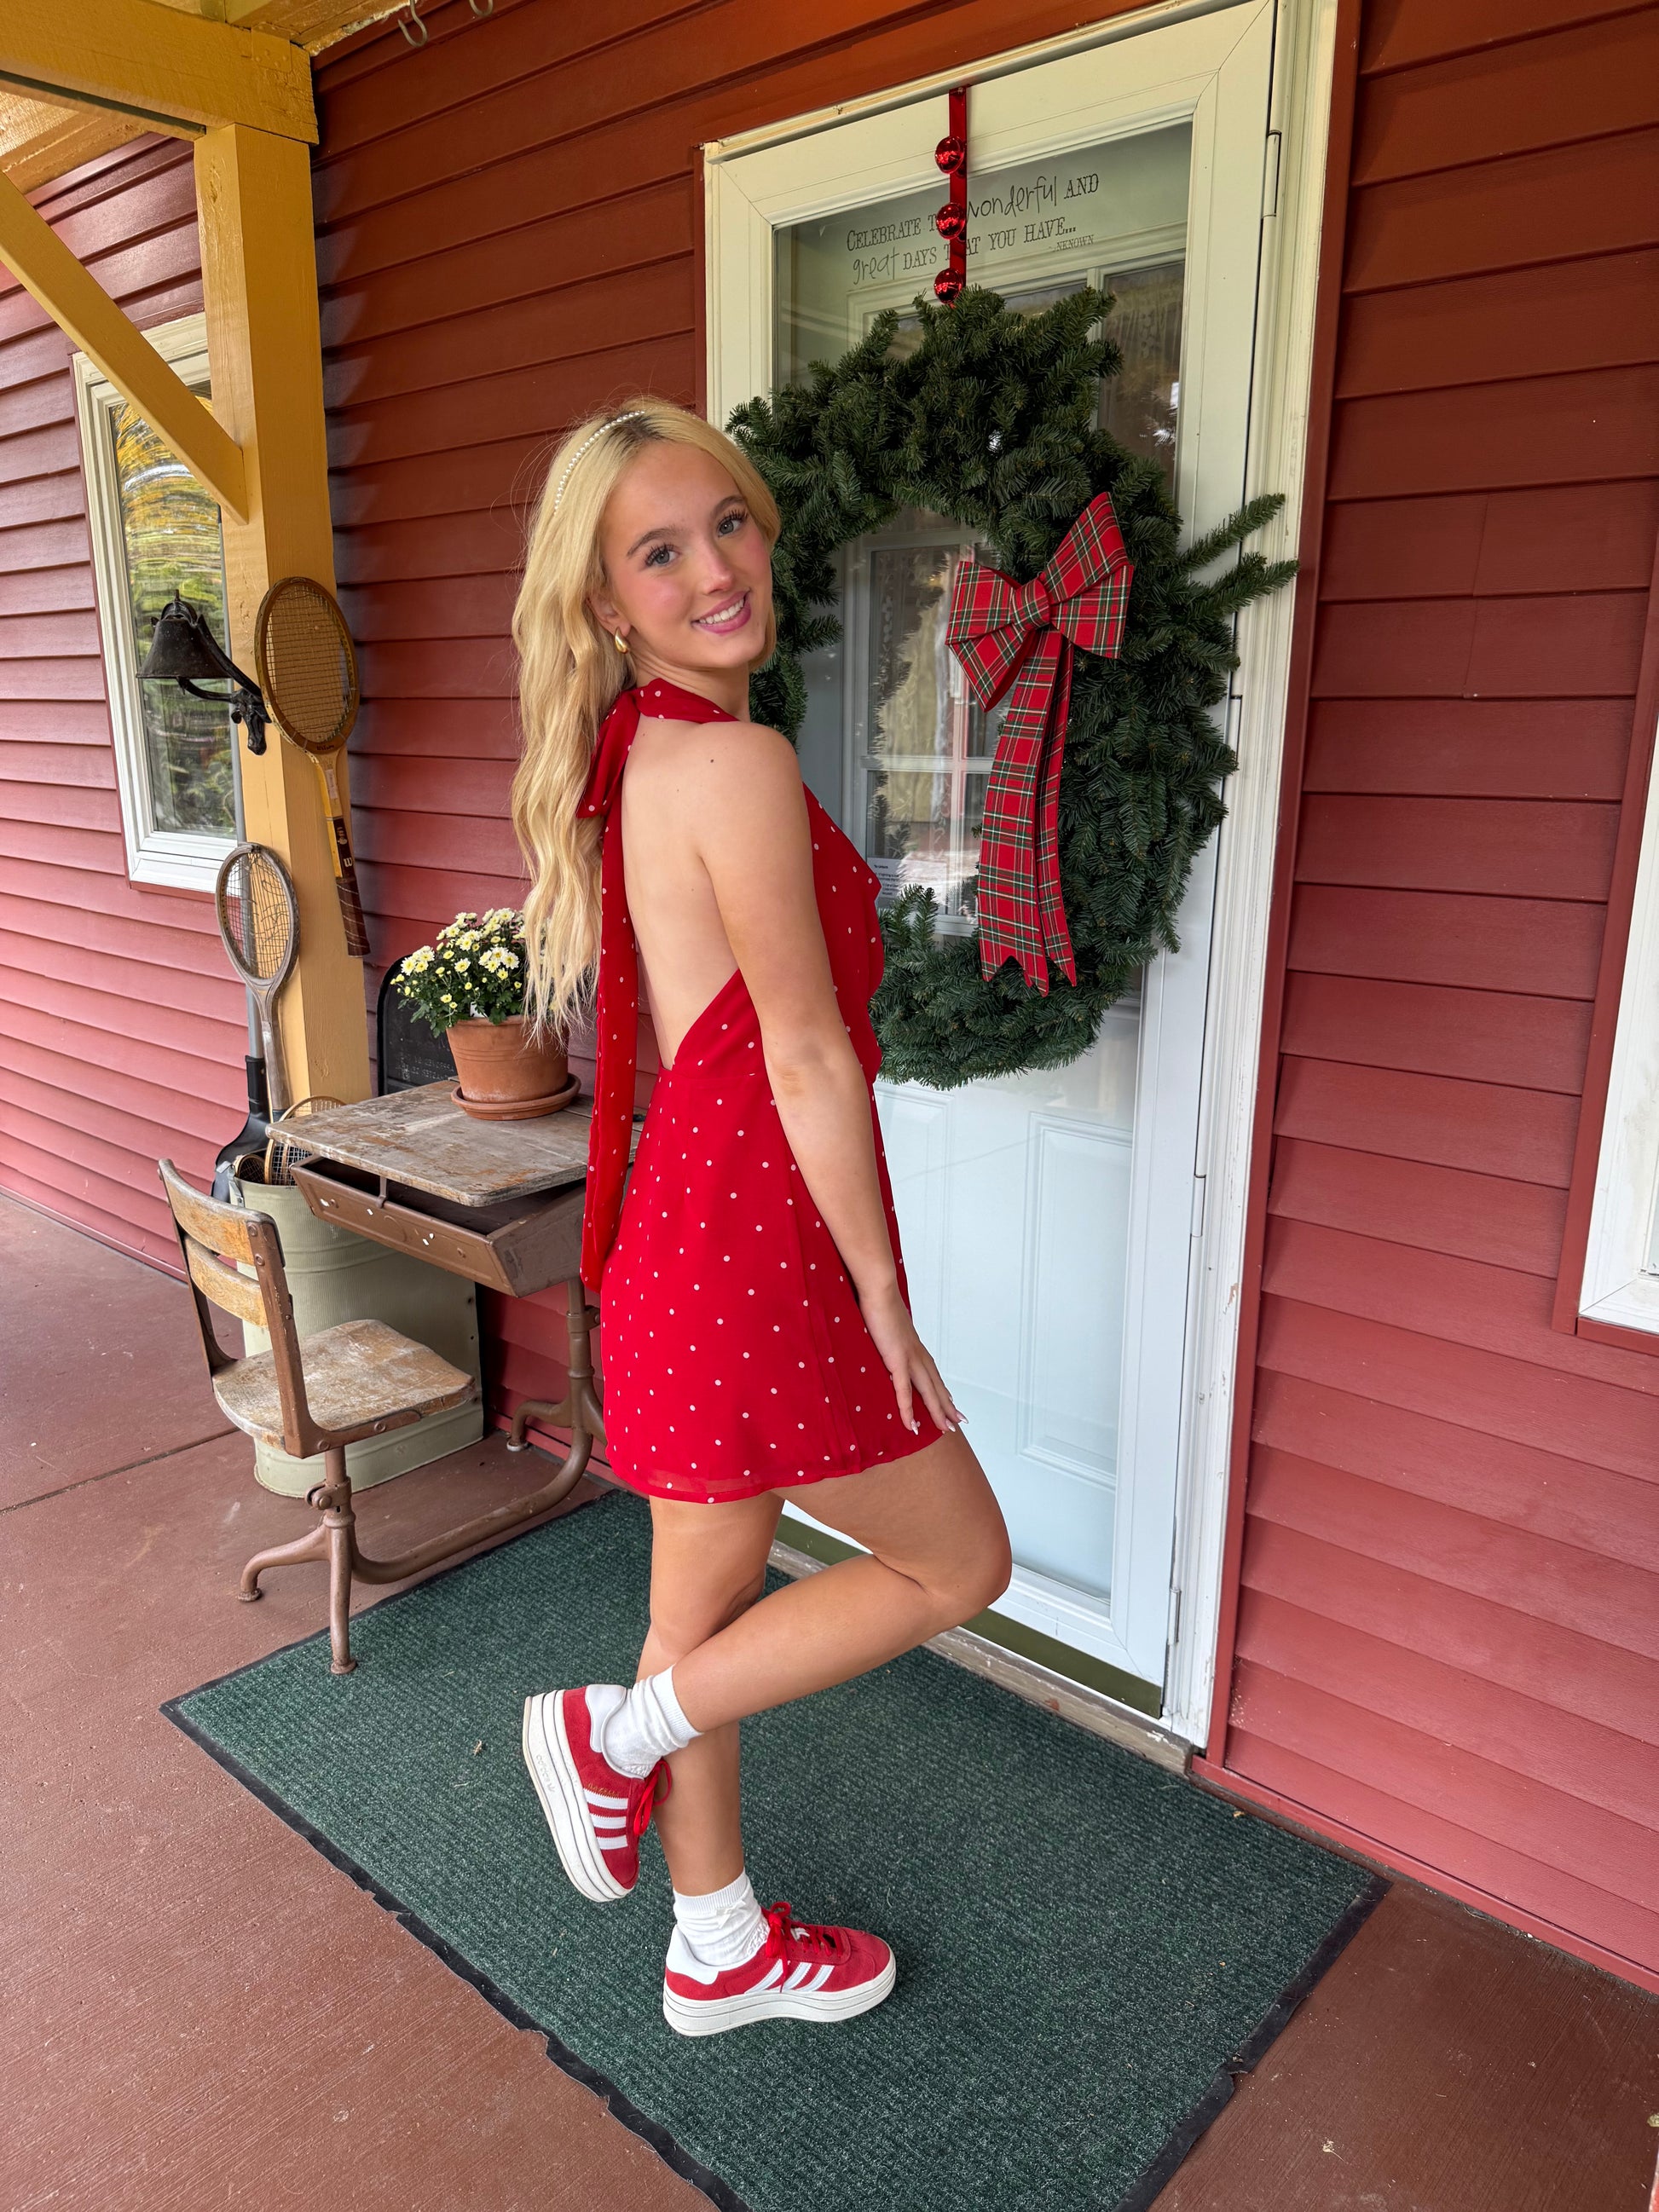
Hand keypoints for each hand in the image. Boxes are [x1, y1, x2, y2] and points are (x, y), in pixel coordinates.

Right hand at [856, 1278, 964, 1437]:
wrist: (879, 1289)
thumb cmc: (879, 1301)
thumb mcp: (886, 1323)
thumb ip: (888, 1334)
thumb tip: (885, 1337)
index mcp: (914, 1345)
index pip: (932, 1372)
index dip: (942, 1388)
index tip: (951, 1401)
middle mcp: (917, 1353)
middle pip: (936, 1385)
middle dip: (948, 1405)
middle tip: (959, 1422)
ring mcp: (909, 1358)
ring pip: (927, 1392)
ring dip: (937, 1412)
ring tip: (946, 1428)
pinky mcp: (897, 1360)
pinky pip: (904, 1392)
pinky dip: (909, 1410)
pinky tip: (912, 1426)